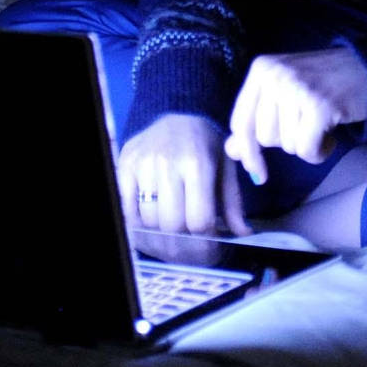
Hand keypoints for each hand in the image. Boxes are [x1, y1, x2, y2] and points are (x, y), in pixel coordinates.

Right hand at [118, 113, 250, 236]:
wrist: (177, 115)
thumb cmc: (206, 145)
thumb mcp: (226, 167)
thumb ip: (233, 202)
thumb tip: (242, 234)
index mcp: (197, 162)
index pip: (198, 219)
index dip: (206, 241)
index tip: (210, 248)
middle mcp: (167, 162)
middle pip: (171, 225)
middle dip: (184, 244)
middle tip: (191, 251)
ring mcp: (142, 165)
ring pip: (148, 223)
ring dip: (162, 239)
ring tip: (173, 242)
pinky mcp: (123, 167)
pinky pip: (128, 212)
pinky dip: (140, 229)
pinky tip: (154, 231)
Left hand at [224, 47, 366, 183]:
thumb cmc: (322, 85)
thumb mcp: (283, 95)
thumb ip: (257, 120)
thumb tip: (231, 151)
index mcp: (261, 69)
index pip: (240, 121)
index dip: (247, 152)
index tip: (258, 172)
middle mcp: (274, 74)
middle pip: (264, 138)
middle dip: (287, 142)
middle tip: (307, 125)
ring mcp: (296, 87)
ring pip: (288, 145)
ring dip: (307, 146)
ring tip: (321, 126)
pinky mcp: (318, 104)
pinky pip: (307, 149)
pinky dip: (319, 152)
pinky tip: (330, 136)